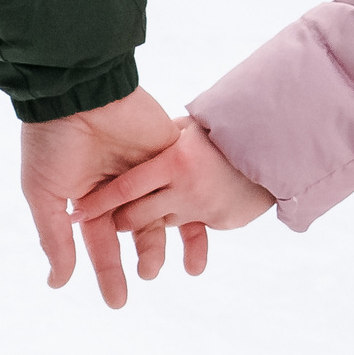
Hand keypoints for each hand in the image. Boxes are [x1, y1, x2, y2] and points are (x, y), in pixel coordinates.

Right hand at [20, 84, 181, 308]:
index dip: (109, 271)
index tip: (117, 301)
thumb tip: (59, 283)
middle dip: (143, 258)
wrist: (79, 92)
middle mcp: (118, 188)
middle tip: (147, 276)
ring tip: (165, 262)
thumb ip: (55, 240)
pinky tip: (201, 233)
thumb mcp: (45, 195)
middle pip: (136, 232)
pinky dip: (195, 209)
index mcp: (87, 198)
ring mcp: (146, 171)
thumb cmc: (53, 142)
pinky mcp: (169, 154)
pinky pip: (186, 187)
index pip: (101, 242)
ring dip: (165, 241)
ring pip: (163, 214)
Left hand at [73, 118, 274, 249]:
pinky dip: (184, 220)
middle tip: (109, 222)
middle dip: (119, 222)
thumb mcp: (188, 128)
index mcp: (173, 161)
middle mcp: (186, 189)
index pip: (126, 189)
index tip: (78, 213)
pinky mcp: (221, 220)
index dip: (99, 203)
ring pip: (160, 225)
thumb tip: (126, 144)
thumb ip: (159, 140)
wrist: (275, 142)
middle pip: (137, 218)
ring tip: (151, 224)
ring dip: (150, 225)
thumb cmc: (223, 129)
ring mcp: (204, 208)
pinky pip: (190, 226)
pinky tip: (194, 210)